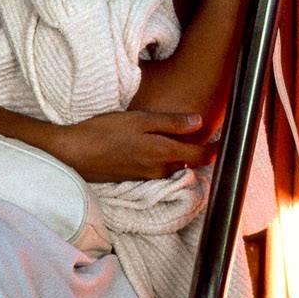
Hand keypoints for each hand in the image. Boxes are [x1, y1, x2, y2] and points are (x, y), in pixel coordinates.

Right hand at [45, 110, 215, 182]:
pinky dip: (160, 160)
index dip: (215, 150)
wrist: (73, 154)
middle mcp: (158, 169)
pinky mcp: (132, 177)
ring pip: (170, 166)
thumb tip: (199, 122)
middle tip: (204, 136)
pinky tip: (151, 148)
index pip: (200, 157)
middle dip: (197, 152)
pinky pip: (155, 169)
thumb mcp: (138, 120)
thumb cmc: (104, 132)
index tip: (225, 143)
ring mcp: (144, 176)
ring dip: (177, 156)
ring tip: (178, 140)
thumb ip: (170, 122)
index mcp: (162, 153)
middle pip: (187, 163)